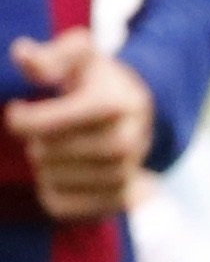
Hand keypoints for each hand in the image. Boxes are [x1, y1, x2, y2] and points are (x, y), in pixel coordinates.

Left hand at [6, 30, 156, 219]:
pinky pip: (63, 207)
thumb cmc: (98, 80)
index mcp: (113, 104)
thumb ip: (50, 56)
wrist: (141, 112)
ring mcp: (124, 173)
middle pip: (46, 153)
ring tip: (51, 153)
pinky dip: (49, 193)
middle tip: (42, 133)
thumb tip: (23, 54)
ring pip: (52, 180)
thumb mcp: (79, 56)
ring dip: (41, 166)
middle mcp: (126, 142)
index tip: (17, 111)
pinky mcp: (118, 199)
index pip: (47, 124)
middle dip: (34, 141)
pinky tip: (55, 176)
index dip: (20, 119)